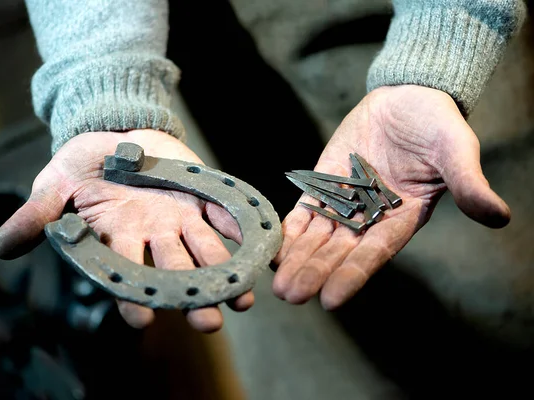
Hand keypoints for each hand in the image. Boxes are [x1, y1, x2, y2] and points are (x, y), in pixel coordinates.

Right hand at [0, 129, 249, 332]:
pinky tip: (259, 248)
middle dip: (192, 297)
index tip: (142, 319)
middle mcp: (153, 237)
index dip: (132, 298)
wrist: (118, 135)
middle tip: (208, 321)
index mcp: (118, 239)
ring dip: (225, 274)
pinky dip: (243, 232)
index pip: (125, 276)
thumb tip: (2, 247)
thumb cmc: (84, 165)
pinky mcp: (205, 198)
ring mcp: (182, 219)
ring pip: (207, 253)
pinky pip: (227, 218)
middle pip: (175, 273)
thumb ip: (37, 215)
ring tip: (242, 298)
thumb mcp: (54, 185)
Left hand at [273, 85, 509, 308]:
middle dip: (314, 272)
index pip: (374, 253)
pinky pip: (306, 210)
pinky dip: (290, 228)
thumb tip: (498, 217)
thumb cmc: (436, 123)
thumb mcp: (456, 150)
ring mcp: (346, 201)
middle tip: (289, 295)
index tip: (330, 300)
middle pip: (338, 251)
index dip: (352, 276)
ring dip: (297, 258)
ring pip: (318, 236)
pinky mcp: (325, 183)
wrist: (406, 96)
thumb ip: (468, 184)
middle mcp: (371, 217)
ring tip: (276, 282)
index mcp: (402, 217)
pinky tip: (273, 246)